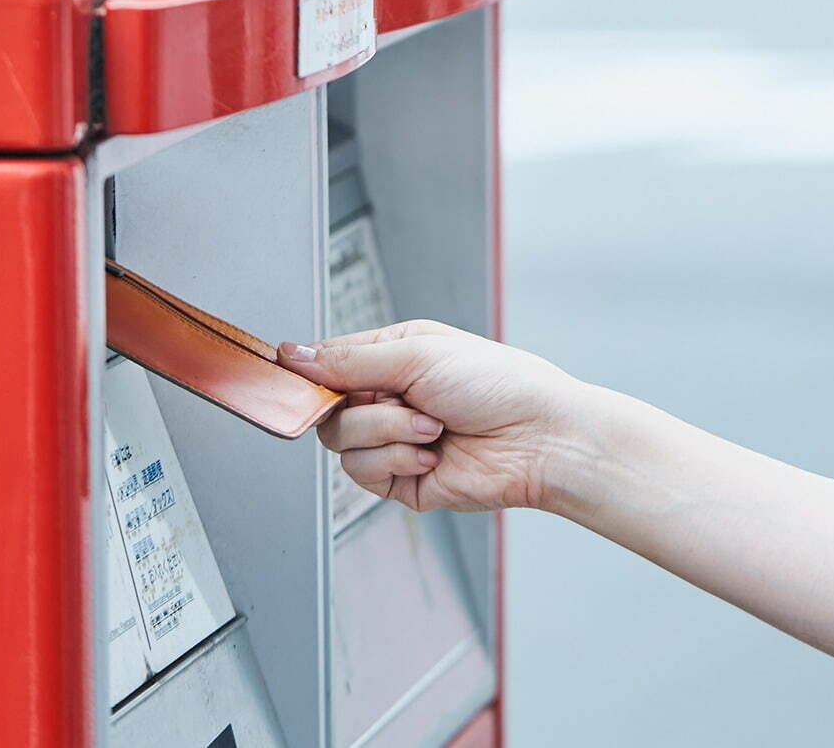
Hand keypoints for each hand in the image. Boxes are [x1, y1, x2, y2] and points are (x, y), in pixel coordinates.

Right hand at [278, 320, 587, 512]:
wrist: (540, 438)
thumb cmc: (497, 383)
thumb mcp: (416, 353)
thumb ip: (348, 360)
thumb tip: (293, 355)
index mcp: (390, 357)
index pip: (327, 363)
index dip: (311, 372)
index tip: (297, 377)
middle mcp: (387, 398)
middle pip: (327, 407)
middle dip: (362, 407)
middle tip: (396, 400)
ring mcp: (394, 440)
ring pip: (341, 442)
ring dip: (387, 433)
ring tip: (432, 427)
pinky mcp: (401, 480)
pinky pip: (363, 472)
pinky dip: (395, 460)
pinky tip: (430, 453)